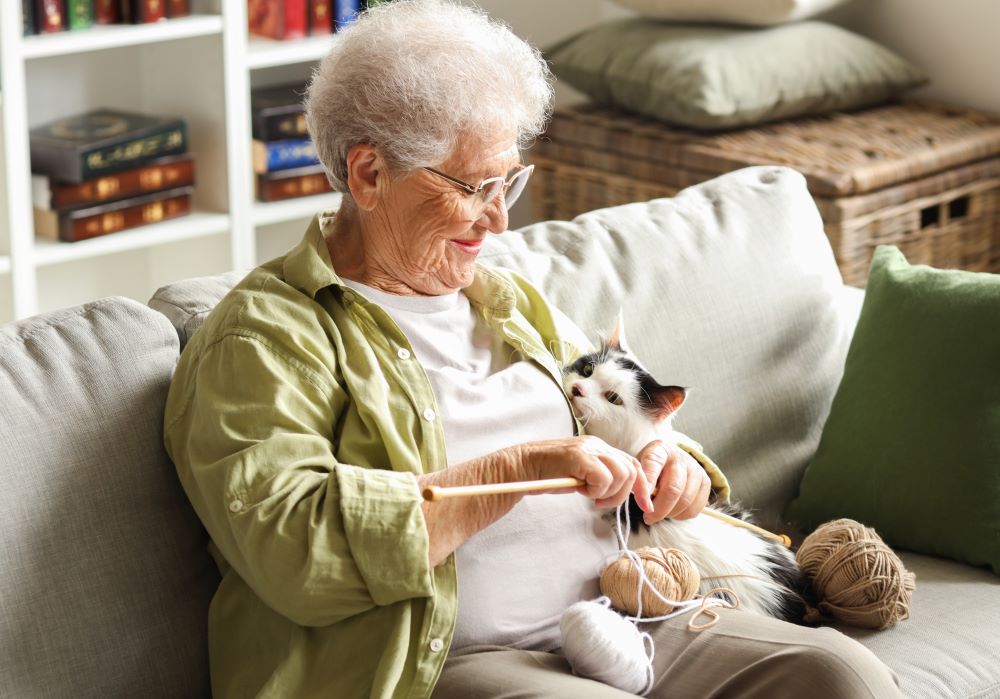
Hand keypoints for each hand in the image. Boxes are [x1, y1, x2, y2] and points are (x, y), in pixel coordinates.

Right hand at [517, 436, 651, 509]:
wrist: (521, 466)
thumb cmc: (547, 474)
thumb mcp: (580, 475)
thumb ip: (599, 477)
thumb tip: (621, 491)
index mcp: (599, 447)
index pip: (632, 463)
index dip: (641, 486)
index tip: (645, 505)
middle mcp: (597, 444)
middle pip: (631, 470)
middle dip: (622, 494)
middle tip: (600, 503)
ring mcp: (588, 449)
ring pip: (621, 474)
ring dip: (608, 493)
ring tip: (589, 495)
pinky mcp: (579, 457)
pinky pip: (604, 478)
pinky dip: (596, 491)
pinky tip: (581, 491)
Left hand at [636, 440, 710, 523]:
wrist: (672, 458)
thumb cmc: (651, 467)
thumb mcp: (640, 467)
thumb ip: (638, 481)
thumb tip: (643, 502)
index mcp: (660, 450)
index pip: (653, 465)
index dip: (648, 485)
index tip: (643, 504)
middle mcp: (680, 458)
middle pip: (673, 489)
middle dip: (659, 509)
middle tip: (648, 517)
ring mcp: (696, 469)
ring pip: (685, 501)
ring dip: (669, 514)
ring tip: (659, 513)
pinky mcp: (706, 482)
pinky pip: (694, 508)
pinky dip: (681, 516)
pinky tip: (672, 511)